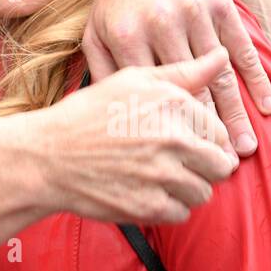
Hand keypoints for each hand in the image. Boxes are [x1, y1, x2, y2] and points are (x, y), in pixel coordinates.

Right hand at [36, 48, 238, 223]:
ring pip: (203, 192)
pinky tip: (144, 190)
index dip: (205, 140)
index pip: (219, 132)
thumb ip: (183, 72)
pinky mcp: (149, 206)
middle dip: (203, 167)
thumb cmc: (88, 114)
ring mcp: (162, 174)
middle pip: (220, 166)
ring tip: (157, 177)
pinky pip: (181, 213)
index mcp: (171, 102)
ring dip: (186, 189)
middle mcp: (172, 137)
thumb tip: (222, 56)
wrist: (47, 155)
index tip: (184, 142)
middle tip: (177, 163)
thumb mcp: (133, 80)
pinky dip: (167, 207)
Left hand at [84, 0, 270, 156]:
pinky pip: (241, 48)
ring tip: (245, 148)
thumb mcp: (97, 29)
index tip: (179, 158)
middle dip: (207, 131)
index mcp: (126, 35)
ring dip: (237, 114)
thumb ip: (104, 70)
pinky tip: (268, 107)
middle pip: (188, 89)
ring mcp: (193, 13)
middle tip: (222, 167)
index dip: (167, 129)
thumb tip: (111, 116)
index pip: (149, 93)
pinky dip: (257, 80)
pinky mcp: (219, 3)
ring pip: (219, 74)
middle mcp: (160, 24)